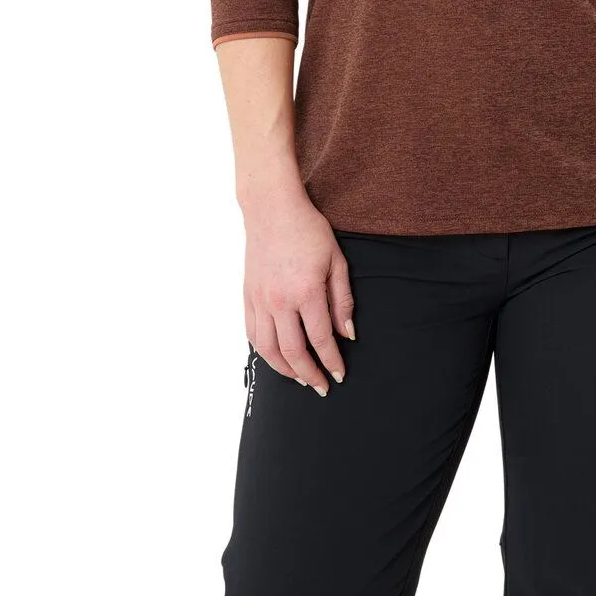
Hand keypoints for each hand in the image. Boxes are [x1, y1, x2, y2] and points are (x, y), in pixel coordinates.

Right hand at [242, 192, 355, 395]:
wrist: (272, 209)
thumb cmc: (309, 230)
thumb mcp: (336, 260)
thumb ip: (342, 300)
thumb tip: (348, 334)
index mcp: (306, 291)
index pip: (321, 339)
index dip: (332, 361)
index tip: (340, 375)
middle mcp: (280, 301)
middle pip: (293, 352)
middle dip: (310, 374)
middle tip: (322, 387)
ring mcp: (260, 300)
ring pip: (268, 350)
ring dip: (285, 371)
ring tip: (300, 378)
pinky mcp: (247, 297)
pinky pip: (252, 335)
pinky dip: (264, 353)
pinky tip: (276, 358)